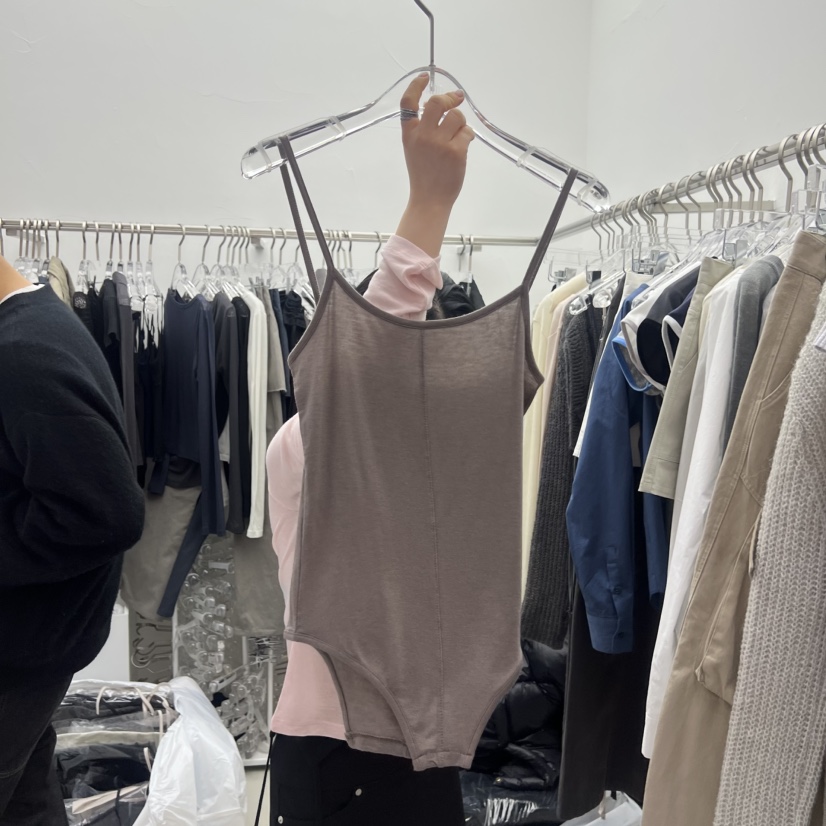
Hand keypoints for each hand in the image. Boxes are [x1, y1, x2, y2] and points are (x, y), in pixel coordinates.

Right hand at [396, 74, 474, 256]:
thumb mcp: (414, 149)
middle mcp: (423, 135)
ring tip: (458, 136)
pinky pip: (467, 132)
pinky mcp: (455, 151)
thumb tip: (442, 108)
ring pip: (456, 116)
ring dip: (461, 123)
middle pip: (437, 102)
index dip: (416, 86)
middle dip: (449, 98)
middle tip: (457, 98)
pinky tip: (462, 147)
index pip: (408, 102)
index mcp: (409, 134)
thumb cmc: (423, 175)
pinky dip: (467, 137)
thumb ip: (422, 129)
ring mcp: (439, 143)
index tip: (426, 78)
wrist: (430, 200)